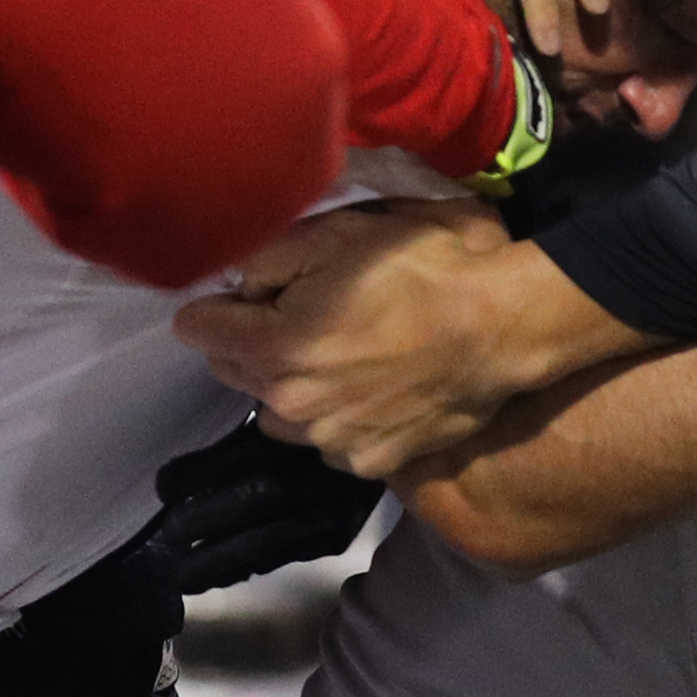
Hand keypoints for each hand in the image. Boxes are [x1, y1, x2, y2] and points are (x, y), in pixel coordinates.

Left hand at [176, 200, 637, 479]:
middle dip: (251, 343)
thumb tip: (236, 284)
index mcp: (273, 346)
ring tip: (338, 358)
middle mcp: (290, 404)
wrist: (498, 327)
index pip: (197, 328)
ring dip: (291, 387)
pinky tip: (373, 389)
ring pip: (277, 413)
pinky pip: (328, 441)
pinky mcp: (369, 462)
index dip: (220, 303)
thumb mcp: (337, 235)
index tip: (250, 293)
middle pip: (232, 372)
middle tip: (302, 314)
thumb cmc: (420, 270)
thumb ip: (268, 259)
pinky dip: (338, 417)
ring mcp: (330, 441)